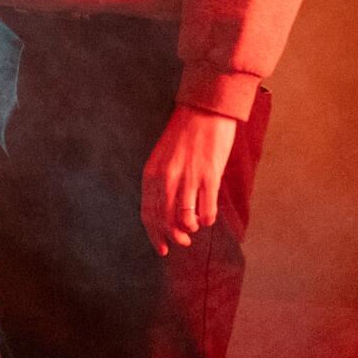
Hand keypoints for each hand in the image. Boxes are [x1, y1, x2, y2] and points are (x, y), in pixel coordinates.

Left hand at [141, 104, 239, 255]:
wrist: (205, 109)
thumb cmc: (184, 133)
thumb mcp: (162, 157)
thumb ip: (161, 181)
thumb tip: (165, 210)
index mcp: (152, 172)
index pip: (148, 213)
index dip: (154, 235)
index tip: (162, 248)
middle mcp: (167, 177)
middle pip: (165, 220)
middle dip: (173, 237)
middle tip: (181, 242)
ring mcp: (188, 177)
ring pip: (184, 219)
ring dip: (190, 229)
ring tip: (195, 227)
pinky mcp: (209, 175)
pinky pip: (206, 210)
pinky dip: (207, 219)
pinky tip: (208, 217)